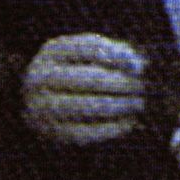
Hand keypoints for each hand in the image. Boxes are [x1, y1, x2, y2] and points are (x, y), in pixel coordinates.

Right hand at [22, 33, 146, 145]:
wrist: (47, 102)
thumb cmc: (80, 71)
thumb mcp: (94, 56)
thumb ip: (118, 54)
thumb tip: (136, 66)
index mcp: (52, 52)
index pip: (90, 48)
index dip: (118, 57)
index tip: (138, 68)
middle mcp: (39, 77)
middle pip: (91, 78)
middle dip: (122, 83)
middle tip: (140, 88)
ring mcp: (40, 106)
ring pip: (88, 106)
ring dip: (120, 106)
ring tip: (137, 103)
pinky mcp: (50, 131)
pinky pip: (85, 131)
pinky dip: (111, 128)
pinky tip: (128, 122)